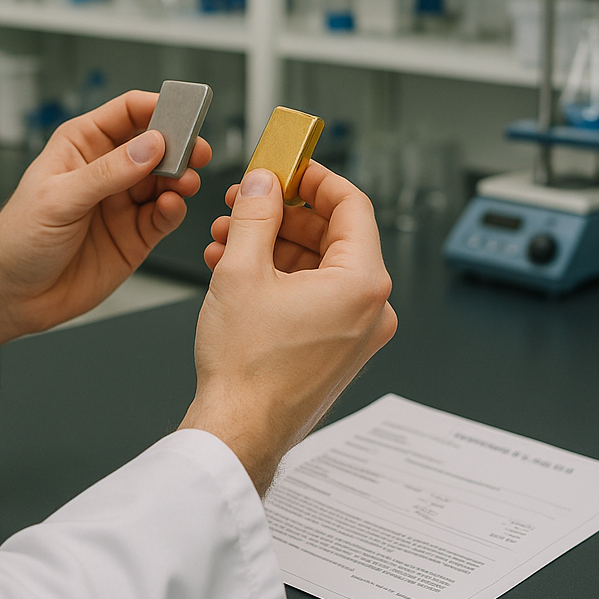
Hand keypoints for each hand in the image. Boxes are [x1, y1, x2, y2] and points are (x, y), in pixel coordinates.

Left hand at [0, 90, 210, 364]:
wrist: (12, 295)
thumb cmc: (18, 238)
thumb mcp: (58, 198)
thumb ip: (107, 173)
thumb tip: (150, 146)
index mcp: (83, 144)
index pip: (129, 112)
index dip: (158, 107)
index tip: (183, 110)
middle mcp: (108, 169)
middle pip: (157, 144)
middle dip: (180, 144)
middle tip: (196, 151)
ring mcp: (124, 202)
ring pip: (167, 179)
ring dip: (181, 178)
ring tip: (184, 182)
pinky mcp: (136, 235)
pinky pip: (165, 215)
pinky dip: (174, 209)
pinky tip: (170, 208)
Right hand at [179, 162, 395, 495]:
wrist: (238, 432)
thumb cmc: (246, 369)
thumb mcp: (242, 270)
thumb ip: (257, 213)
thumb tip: (264, 182)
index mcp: (363, 283)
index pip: (352, 204)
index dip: (315, 178)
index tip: (289, 166)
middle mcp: (370, 308)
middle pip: (332, 234)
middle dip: (282, 213)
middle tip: (246, 201)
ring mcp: (356, 332)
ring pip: (317, 265)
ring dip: (272, 244)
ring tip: (227, 239)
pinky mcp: (336, 349)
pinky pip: (313, 295)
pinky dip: (278, 276)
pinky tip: (236, 270)